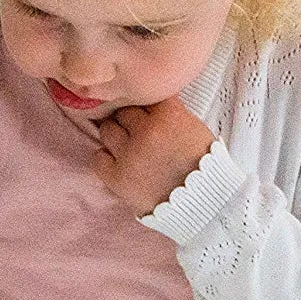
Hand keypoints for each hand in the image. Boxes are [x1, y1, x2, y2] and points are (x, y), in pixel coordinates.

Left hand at [94, 97, 215, 216]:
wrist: (201, 204)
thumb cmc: (203, 166)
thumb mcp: (195, 128)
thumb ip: (171, 112)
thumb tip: (149, 101)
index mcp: (169, 114)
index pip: (144, 95)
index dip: (146, 106)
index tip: (148, 115)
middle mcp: (146, 130)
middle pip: (124, 111)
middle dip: (130, 120)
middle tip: (136, 132)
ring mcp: (128, 154)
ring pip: (107, 130)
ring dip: (115, 135)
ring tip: (126, 147)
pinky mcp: (116, 177)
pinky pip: (98, 158)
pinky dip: (105, 158)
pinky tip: (118, 163)